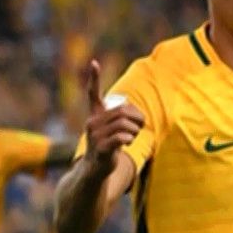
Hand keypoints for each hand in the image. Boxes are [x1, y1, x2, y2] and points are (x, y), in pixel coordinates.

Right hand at [79, 59, 144, 176]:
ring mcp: (94, 136)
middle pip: (122, 111)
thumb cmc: (107, 147)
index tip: (94, 62)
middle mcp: (92, 123)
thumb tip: (140, 117)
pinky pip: (122, 137)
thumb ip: (121, 120)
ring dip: (134, 131)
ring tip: (132, 137)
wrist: (94, 170)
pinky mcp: (100, 148)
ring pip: (124, 124)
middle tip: (139, 127)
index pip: (93, 94)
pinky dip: (129, 139)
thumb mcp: (112, 130)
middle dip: (136, 118)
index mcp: (95, 116)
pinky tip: (127, 144)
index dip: (94, 78)